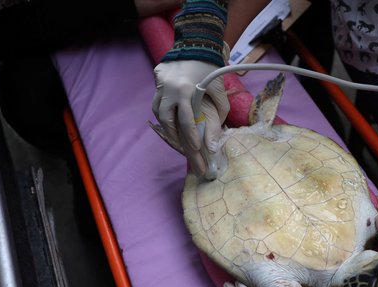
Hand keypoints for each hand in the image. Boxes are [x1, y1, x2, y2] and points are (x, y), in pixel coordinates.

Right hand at [152, 59, 229, 176]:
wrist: (196, 43)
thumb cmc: (210, 69)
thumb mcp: (219, 90)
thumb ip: (220, 114)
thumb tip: (214, 141)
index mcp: (187, 91)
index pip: (186, 122)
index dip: (190, 139)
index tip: (196, 151)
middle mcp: (170, 89)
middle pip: (167, 121)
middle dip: (175, 138)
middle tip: (184, 150)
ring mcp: (161, 84)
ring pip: (158, 112)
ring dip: (167, 126)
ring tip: (176, 138)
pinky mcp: (157, 78)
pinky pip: (157, 101)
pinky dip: (163, 112)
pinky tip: (170, 120)